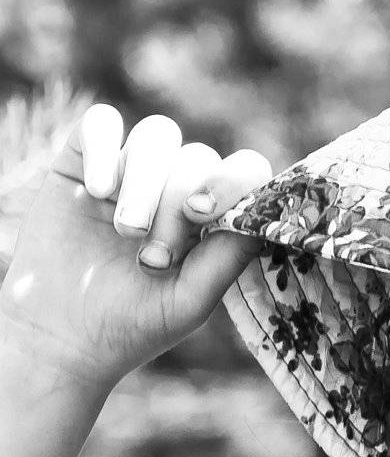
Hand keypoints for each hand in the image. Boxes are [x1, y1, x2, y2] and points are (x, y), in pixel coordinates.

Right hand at [1, 104, 272, 389]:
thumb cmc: (134, 321)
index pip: (244, 171)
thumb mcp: (190, 299)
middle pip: (198, 157)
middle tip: (152, 256)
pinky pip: (100, 122)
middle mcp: (178, 186)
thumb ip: (228, 256)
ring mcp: (131, 170)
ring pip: (157, 135)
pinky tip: (97, 190)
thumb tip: (261, 214)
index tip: (202, 214)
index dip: (231, 181)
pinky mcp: (81, 161)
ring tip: (127, 231)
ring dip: (144, 183)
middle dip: (176, 205)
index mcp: (216, 216)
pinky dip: (103, 149)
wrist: (61, 334)